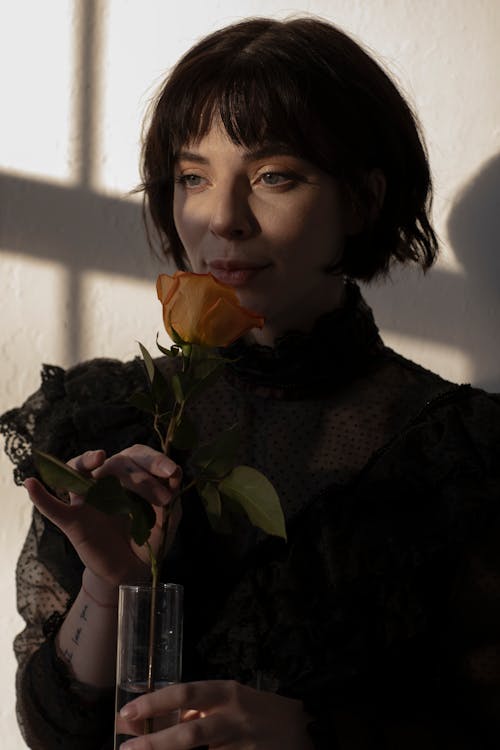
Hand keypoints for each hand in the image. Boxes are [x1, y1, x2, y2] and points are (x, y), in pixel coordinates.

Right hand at [24, 445, 181, 587]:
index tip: (173, 473)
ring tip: (98, 458)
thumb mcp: (167, 517)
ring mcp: (87, 498)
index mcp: (130, 474)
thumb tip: (175, 477)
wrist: (132, 570)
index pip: (138, 456)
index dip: (155, 460)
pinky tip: (31, 483)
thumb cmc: (149, 536)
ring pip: (77, 470)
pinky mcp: (73, 520)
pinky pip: (53, 507)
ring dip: (85, 460)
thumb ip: (171, 498)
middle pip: (117, 463)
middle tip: (163, 498)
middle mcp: (106, 480)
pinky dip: (41, 496)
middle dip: (142, 477)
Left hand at [118, 680, 313, 749]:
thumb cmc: (259, 711)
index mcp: (226, 692)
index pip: (185, 694)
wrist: (303, 730)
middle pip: (189, 735)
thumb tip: (164, 722)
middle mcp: (233, 717)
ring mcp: (241, 745)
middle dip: (154, 744)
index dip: (154, 703)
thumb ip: (201, 709)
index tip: (127, 712)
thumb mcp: (231, 699)